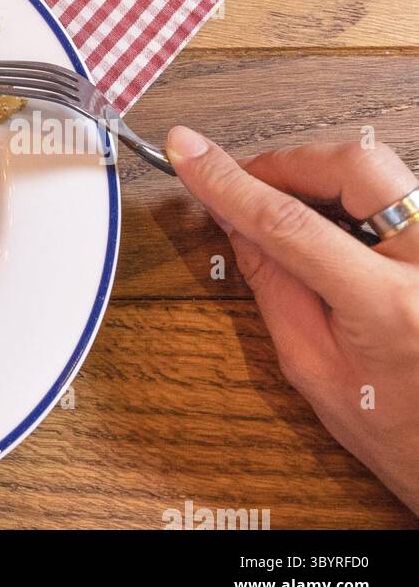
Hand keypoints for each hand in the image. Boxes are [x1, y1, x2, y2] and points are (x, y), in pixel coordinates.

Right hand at [166, 125, 418, 512]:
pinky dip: (352, 195)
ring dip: (321, 178)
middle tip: (248, 183)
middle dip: (289, 163)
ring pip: (380, 170)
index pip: (291, 224)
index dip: (230, 183)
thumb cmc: (400, 433)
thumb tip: (232, 219)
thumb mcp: (314, 368)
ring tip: (287, 210)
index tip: (189, 153)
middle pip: (354, 166)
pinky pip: (397, 192)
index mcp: (391, 310)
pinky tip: (330, 226)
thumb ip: (272, 286)